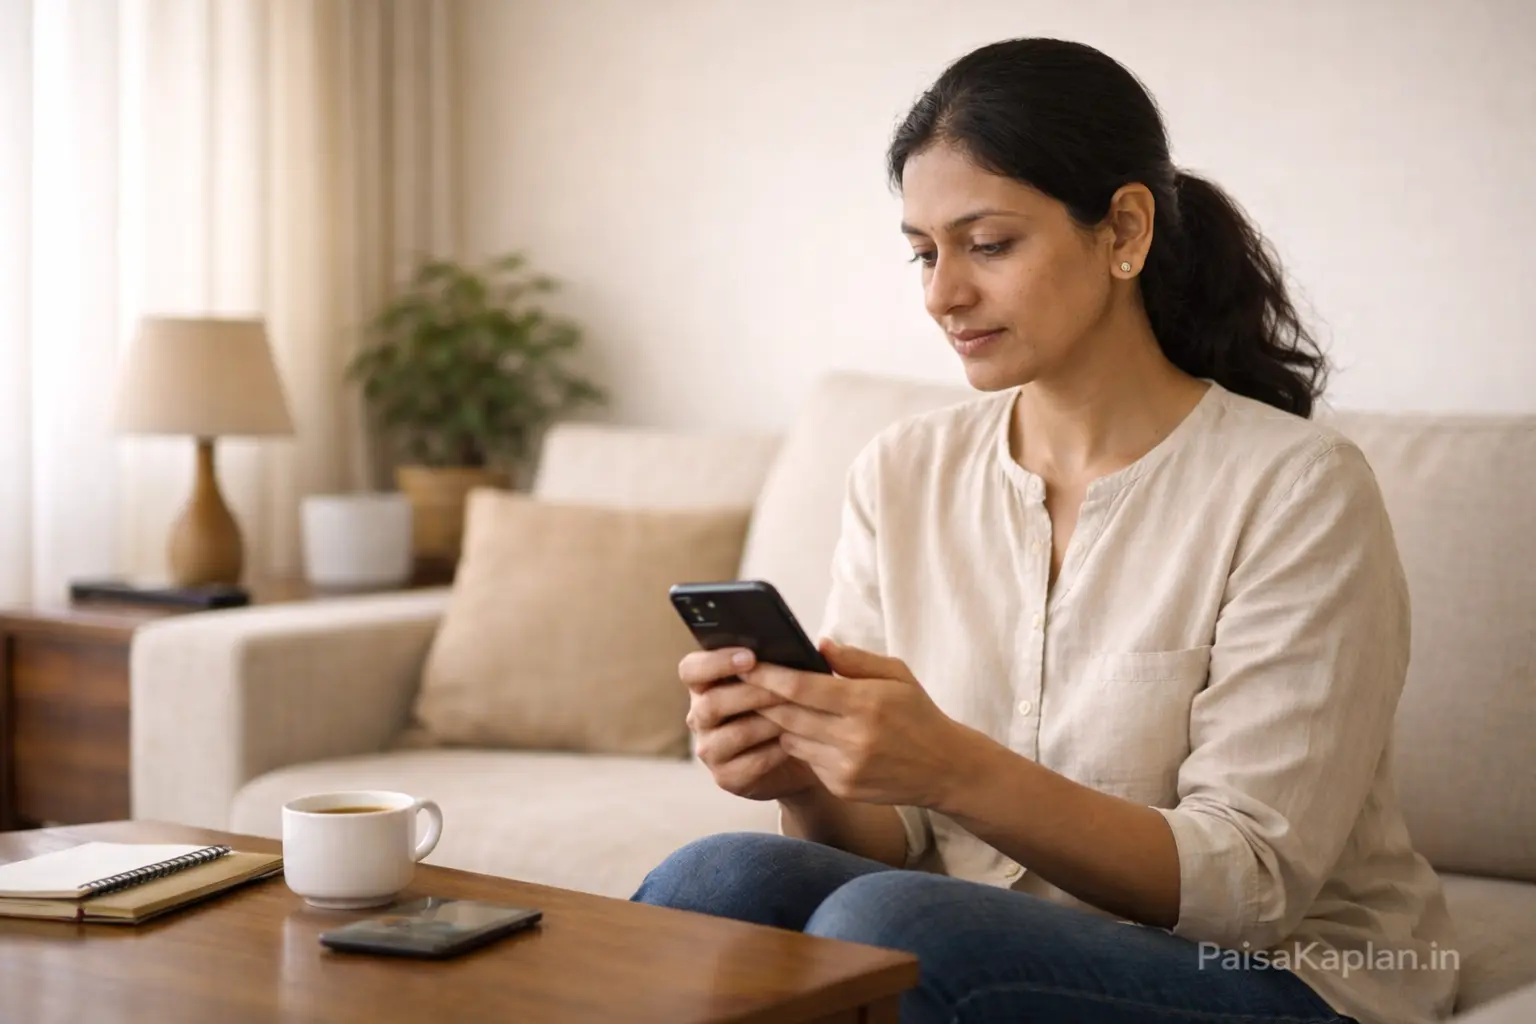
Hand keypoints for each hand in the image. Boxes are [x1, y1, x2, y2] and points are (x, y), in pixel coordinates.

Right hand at [679, 647, 825, 802]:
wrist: (800, 756)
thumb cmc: (788, 707)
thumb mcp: (784, 681)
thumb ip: (786, 661)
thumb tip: (813, 644)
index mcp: (705, 685)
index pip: (691, 669)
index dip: (716, 662)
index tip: (751, 657)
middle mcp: (700, 716)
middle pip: (711, 703)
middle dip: (752, 693)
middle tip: (785, 689)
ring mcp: (710, 749)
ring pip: (732, 734)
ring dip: (767, 723)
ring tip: (796, 714)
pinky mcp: (726, 777)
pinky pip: (749, 764)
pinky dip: (774, 751)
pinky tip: (794, 742)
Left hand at [746, 639, 981, 807]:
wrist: (945, 769)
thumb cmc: (918, 714)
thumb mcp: (897, 675)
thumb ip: (856, 659)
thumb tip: (818, 645)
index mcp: (866, 703)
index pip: (801, 688)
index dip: (768, 675)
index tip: (747, 664)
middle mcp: (853, 738)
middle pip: (787, 715)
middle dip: (764, 698)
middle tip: (748, 682)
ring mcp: (845, 767)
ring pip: (791, 739)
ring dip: (782, 722)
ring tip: (781, 705)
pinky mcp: (841, 787)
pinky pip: (807, 760)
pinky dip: (803, 744)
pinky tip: (812, 733)